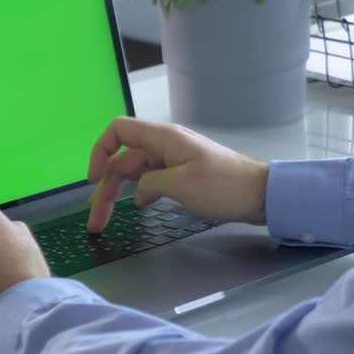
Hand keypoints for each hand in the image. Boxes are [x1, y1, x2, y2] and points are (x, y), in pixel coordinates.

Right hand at [87, 117, 269, 232]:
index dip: (100, 151)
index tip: (92, 180)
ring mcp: (174, 160)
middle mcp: (165, 145)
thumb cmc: (224, 185)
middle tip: (95, 222)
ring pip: (136, 172)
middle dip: (104, 187)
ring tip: (107, 220)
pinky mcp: (184, 175)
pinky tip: (139, 208)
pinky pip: (153, 180)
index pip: (118, 131)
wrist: (261, 194)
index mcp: (162, 138)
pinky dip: (141, 193)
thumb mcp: (180, 185)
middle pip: (122, 159)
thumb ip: (150, 184)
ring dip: (118, 193)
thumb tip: (137, 193)